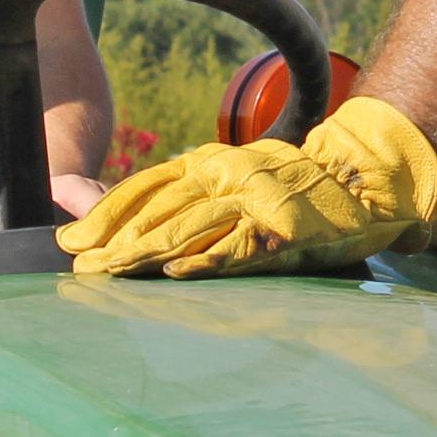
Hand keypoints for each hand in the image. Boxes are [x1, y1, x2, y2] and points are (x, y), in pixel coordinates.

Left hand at [56, 97, 436, 278]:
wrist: (364, 175)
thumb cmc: (296, 183)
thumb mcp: (237, 174)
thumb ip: (192, 192)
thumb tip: (148, 221)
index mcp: (212, 162)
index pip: (146, 187)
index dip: (105, 214)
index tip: (73, 238)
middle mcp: (226, 175)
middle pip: (156, 210)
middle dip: (112, 240)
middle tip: (78, 264)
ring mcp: (252, 202)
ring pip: (186, 228)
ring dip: (142, 253)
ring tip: (107, 272)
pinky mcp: (280, 230)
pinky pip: (235, 246)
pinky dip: (204, 260)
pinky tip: (173, 274)